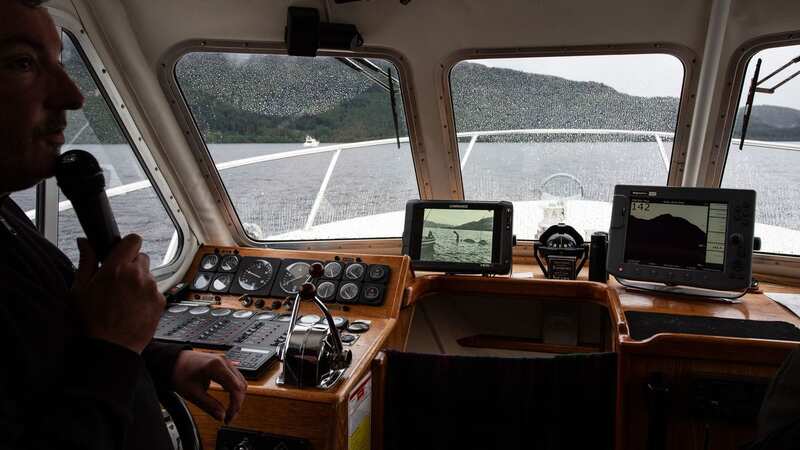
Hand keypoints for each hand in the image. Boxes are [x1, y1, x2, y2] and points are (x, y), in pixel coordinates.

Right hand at [71, 234, 163, 353]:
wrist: (107, 350)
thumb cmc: (89, 323)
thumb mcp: (79, 290)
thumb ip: (86, 262)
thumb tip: (85, 243)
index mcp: (116, 269)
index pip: (133, 240)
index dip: (127, 245)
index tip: (121, 253)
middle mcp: (137, 276)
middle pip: (141, 258)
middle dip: (130, 266)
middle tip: (117, 282)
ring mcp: (151, 289)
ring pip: (148, 276)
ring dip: (138, 282)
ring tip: (123, 300)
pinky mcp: (160, 303)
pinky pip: (155, 292)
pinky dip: (146, 297)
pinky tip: (132, 309)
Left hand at [172, 351, 246, 423]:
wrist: (175, 361)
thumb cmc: (181, 373)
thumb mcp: (192, 393)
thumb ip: (209, 405)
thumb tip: (221, 416)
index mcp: (216, 366)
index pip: (235, 388)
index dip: (235, 405)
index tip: (229, 417)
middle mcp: (224, 362)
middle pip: (241, 385)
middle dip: (237, 403)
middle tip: (229, 417)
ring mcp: (226, 362)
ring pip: (241, 382)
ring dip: (237, 397)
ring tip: (229, 410)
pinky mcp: (225, 364)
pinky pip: (236, 378)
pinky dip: (235, 390)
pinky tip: (230, 399)